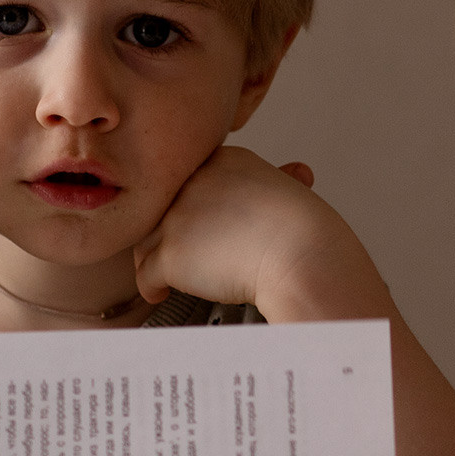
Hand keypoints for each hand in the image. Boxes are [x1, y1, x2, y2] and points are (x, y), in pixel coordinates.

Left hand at [132, 146, 364, 313]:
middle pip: (161, 210)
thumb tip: (297, 173)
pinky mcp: (172, 254)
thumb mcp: (292, 189)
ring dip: (154, 259)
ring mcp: (178, 218)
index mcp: (224, 161)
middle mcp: (194, 182)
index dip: (185, 209)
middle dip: (166, 234)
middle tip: (175, 255)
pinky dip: (150, 287)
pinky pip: (146, 273)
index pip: (185, 183)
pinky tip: (160, 294)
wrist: (302, 256)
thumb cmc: (308, 231)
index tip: (195, 230)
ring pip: (147, 240)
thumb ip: (278, 183)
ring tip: (165, 276)